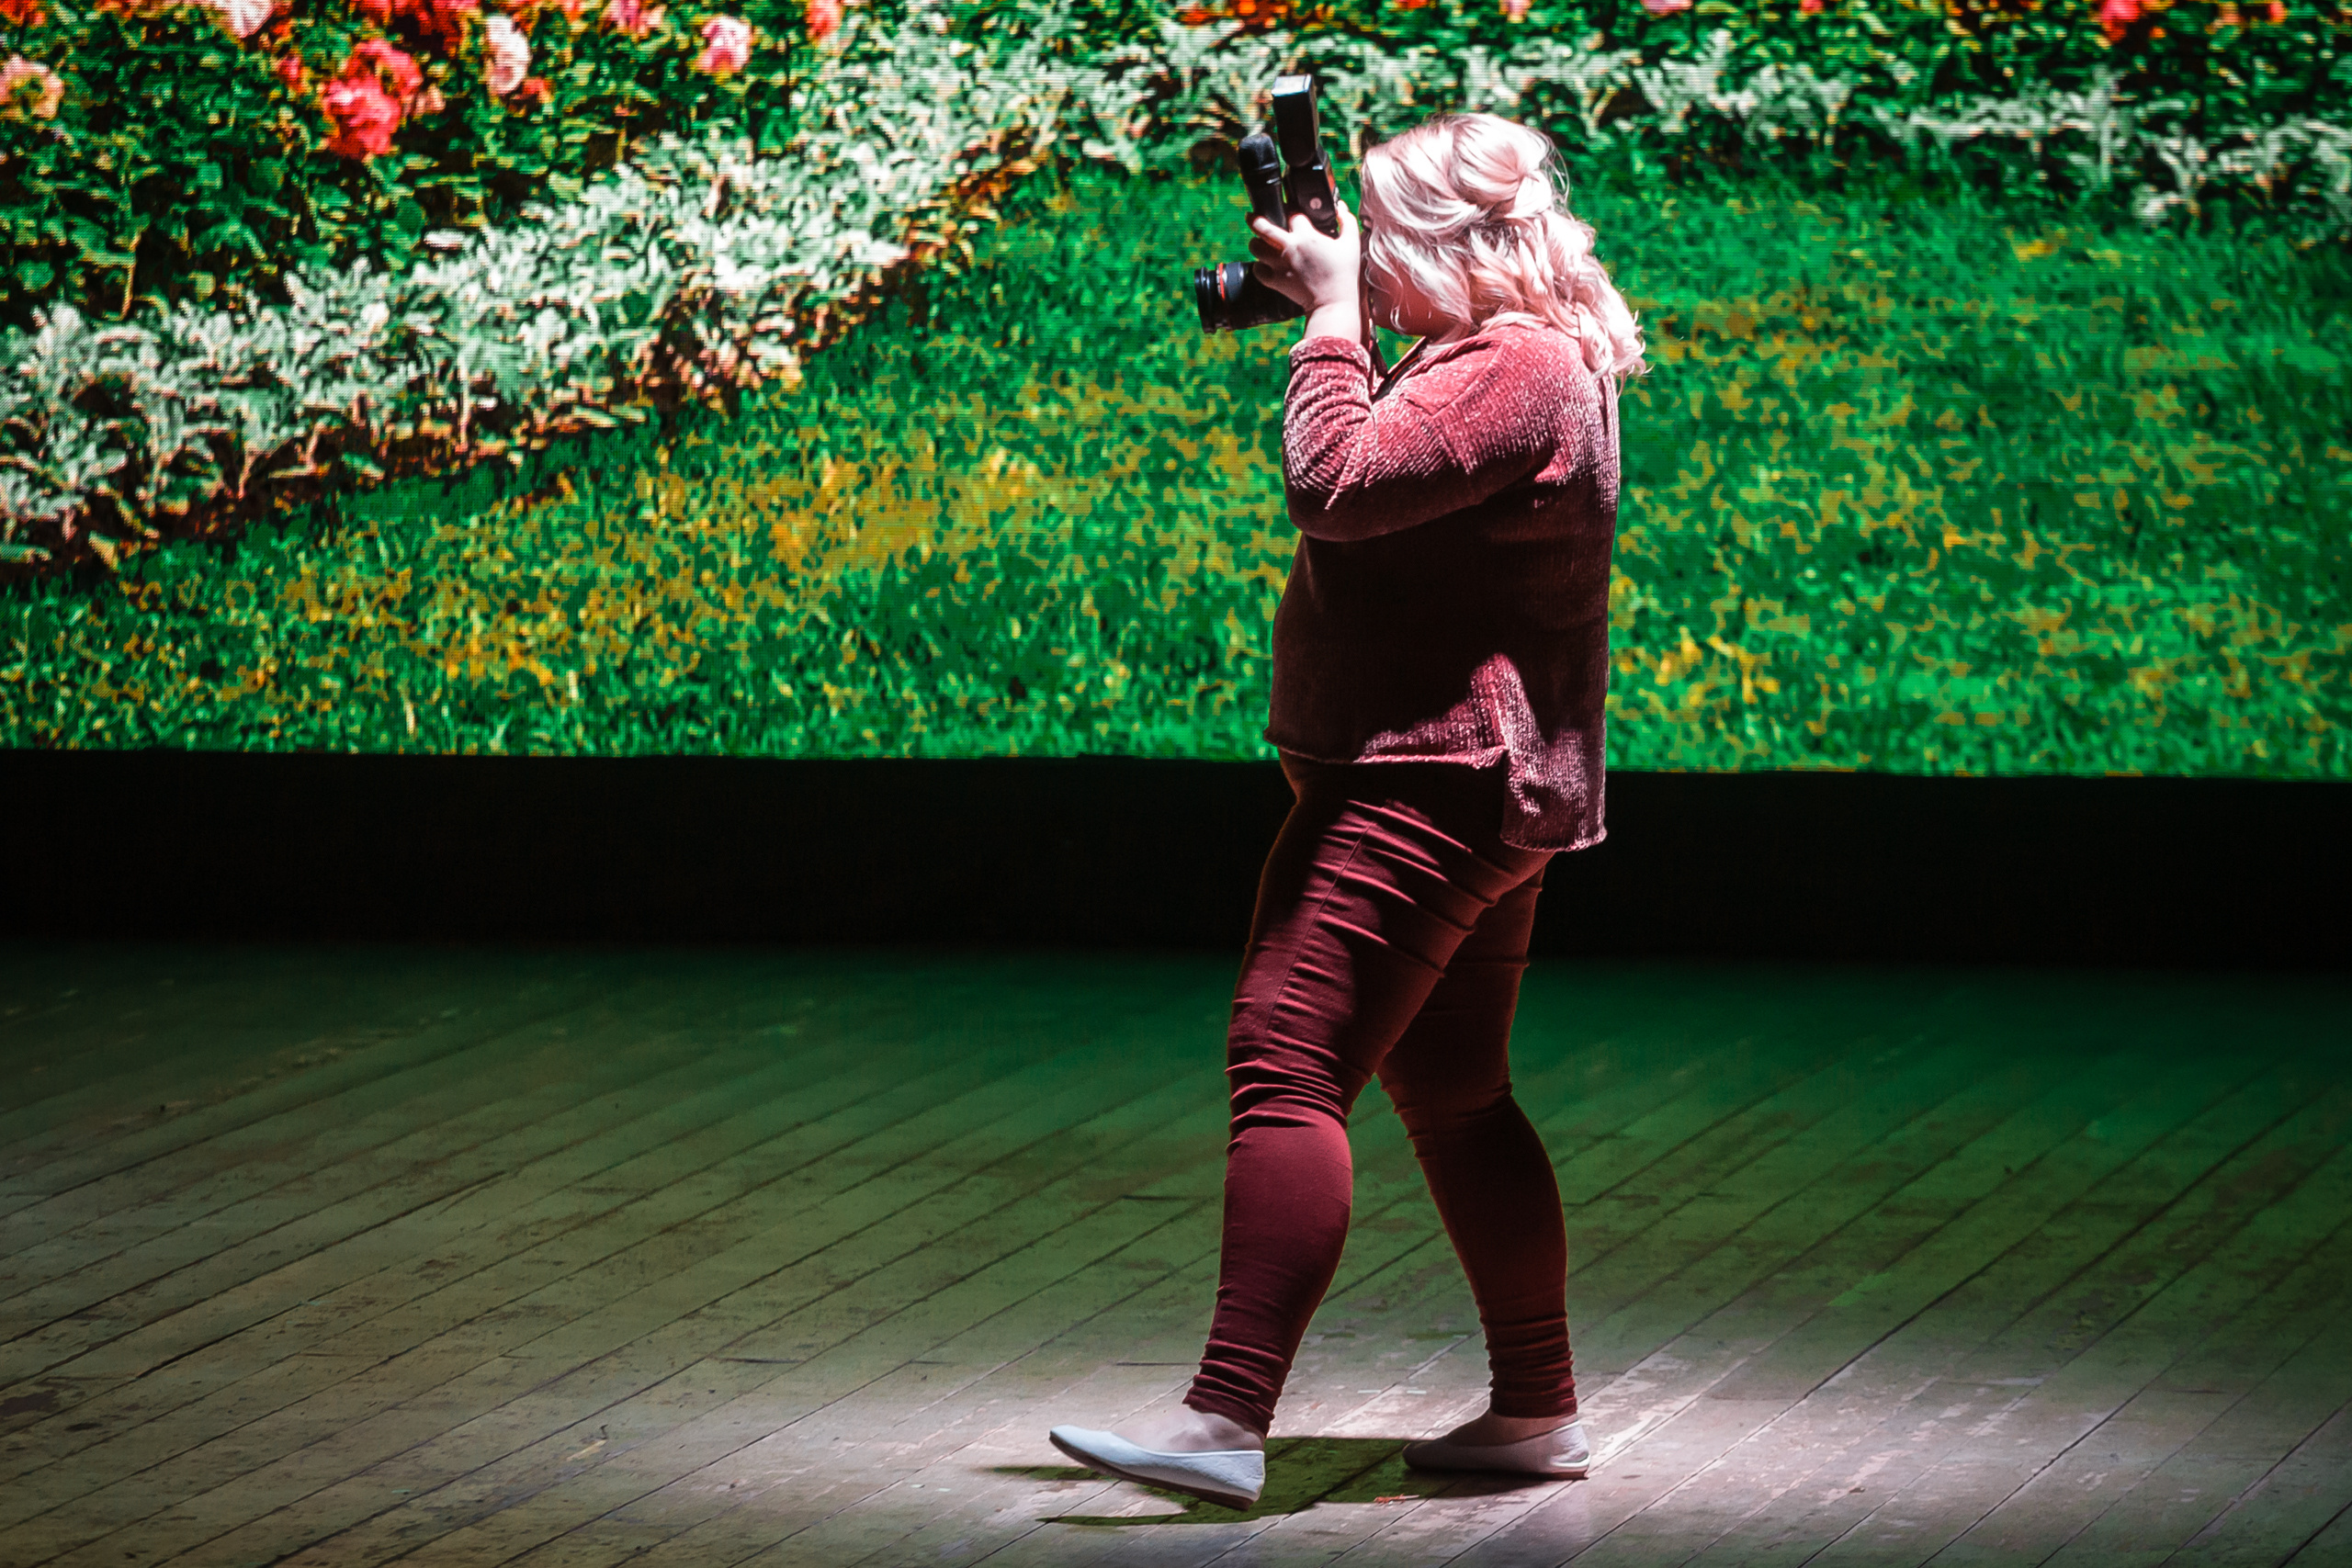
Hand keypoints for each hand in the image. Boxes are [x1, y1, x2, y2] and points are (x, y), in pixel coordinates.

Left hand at [1248, 201, 1361, 315]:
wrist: (1333, 302)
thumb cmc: (1344, 273)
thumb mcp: (1351, 243)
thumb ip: (1347, 221)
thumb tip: (1340, 206)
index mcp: (1307, 236)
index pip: (1292, 214)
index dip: (1291, 211)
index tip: (1292, 213)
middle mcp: (1289, 248)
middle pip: (1263, 227)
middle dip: (1255, 219)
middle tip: (1252, 216)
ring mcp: (1280, 265)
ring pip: (1256, 248)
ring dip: (1256, 243)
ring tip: (1258, 241)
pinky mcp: (1276, 281)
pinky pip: (1258, 270)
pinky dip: (1258, 266)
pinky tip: (1263, 264)